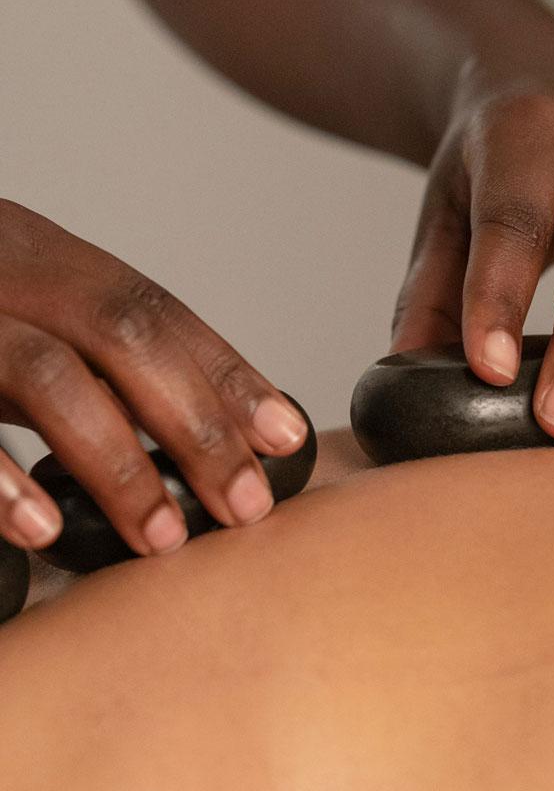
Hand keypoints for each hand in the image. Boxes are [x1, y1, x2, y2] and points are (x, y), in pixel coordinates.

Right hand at [0, 200, 308, 554]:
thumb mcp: (10, 313)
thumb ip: (89, 358)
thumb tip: (215, 436)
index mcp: (29, 251)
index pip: (151, 306)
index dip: (226, 372)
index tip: (289, 438)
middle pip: (120, 333)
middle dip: (195, 425)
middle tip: (246, 509)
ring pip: (44, 373)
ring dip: (116, 462)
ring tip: (161, 539)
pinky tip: (39, 530)